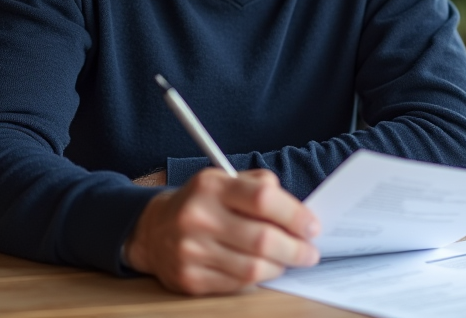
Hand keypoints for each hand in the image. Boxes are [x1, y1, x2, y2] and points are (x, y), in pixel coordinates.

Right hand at [124, 168, 320, 294]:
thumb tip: (299, 212)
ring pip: (253, 268)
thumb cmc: (201, 203)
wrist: (153, 230)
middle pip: (262, 239)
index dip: (295, 215)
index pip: (263, 198)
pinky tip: (263, 269)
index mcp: (212, 186)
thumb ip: (260, 186)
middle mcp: (198, 217)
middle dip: (295, 249)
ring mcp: (192, 251)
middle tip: (309, 252)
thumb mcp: (225, 180)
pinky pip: (237, 285)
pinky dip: (257, 279)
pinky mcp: (190, 279)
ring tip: (287, 260)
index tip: (312, 226)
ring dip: (279, 267)